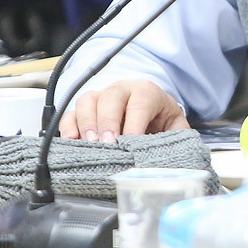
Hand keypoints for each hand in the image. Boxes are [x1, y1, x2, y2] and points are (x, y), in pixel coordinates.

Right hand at [59, 80, 190, 142]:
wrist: (151, 113)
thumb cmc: (161, 120)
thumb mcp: (175, 126)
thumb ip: (178, 138)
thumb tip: (177, 156)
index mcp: (147, 92)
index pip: (140, 103)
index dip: (134, 123)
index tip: (130, 142)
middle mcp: (122, 90)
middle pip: (111, 97)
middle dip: (108, 121)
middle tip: (108, 144)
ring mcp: (100, 98)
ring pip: (88, 101)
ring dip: (87, 123)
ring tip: (90, 144)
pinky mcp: (84, 110)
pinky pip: (70, 113)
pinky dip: (69, 127)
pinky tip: (71, 142)